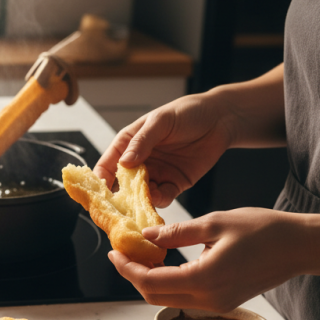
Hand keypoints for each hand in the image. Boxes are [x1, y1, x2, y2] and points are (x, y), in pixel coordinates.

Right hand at [94, 92, 235, 207]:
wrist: (221, 119)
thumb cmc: (187, 112)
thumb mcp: (160, 122)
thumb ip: (142, 142)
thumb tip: (124, 163)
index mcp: (129, 144)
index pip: (107, 164)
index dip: (101, 179)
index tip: (99, 193)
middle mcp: (140, 161)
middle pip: (122, 184)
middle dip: (119, 197)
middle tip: (118, 207)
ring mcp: (157, 173)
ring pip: (141, 194)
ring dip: (139, 201)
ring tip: (140, 204)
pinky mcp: (175, 183)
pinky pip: (162, 197)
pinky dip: (159, 201)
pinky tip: (158, 198)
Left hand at [108, 208, 308, 312]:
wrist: (299, 246)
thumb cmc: (264, 230)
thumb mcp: (214, 222)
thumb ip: (176, 232)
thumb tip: (146, 236)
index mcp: (203, 280)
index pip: (150, 281)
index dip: (126, 268)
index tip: (113, 252)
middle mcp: (208, 299)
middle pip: (153, 296)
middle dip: (132, 276)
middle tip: (120, 254)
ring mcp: (216, 304)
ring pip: (167, 299)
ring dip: (148, 280)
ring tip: (136, 256)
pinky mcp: (222, 301)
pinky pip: (184, 296)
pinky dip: (166, 282)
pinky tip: (161, 262)